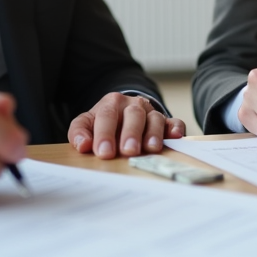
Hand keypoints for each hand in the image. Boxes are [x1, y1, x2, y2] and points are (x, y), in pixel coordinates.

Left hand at [68, 93, 185, 158]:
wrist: (124, 111)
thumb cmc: (104, 123)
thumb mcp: (87, 123)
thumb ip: (79, 132)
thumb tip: (82, 145)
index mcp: (111, 103)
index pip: (107, 116)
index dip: (105, 134)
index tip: (104, 152)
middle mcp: (133, 105)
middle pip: (133, 115)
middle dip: (131, 133)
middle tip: (128, 151)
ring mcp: (151, 112)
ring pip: (155, 119)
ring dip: (153, 133)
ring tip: (151, 149)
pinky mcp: (167, 122)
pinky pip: (174, 122)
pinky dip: (176, 128)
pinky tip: (176, 136)